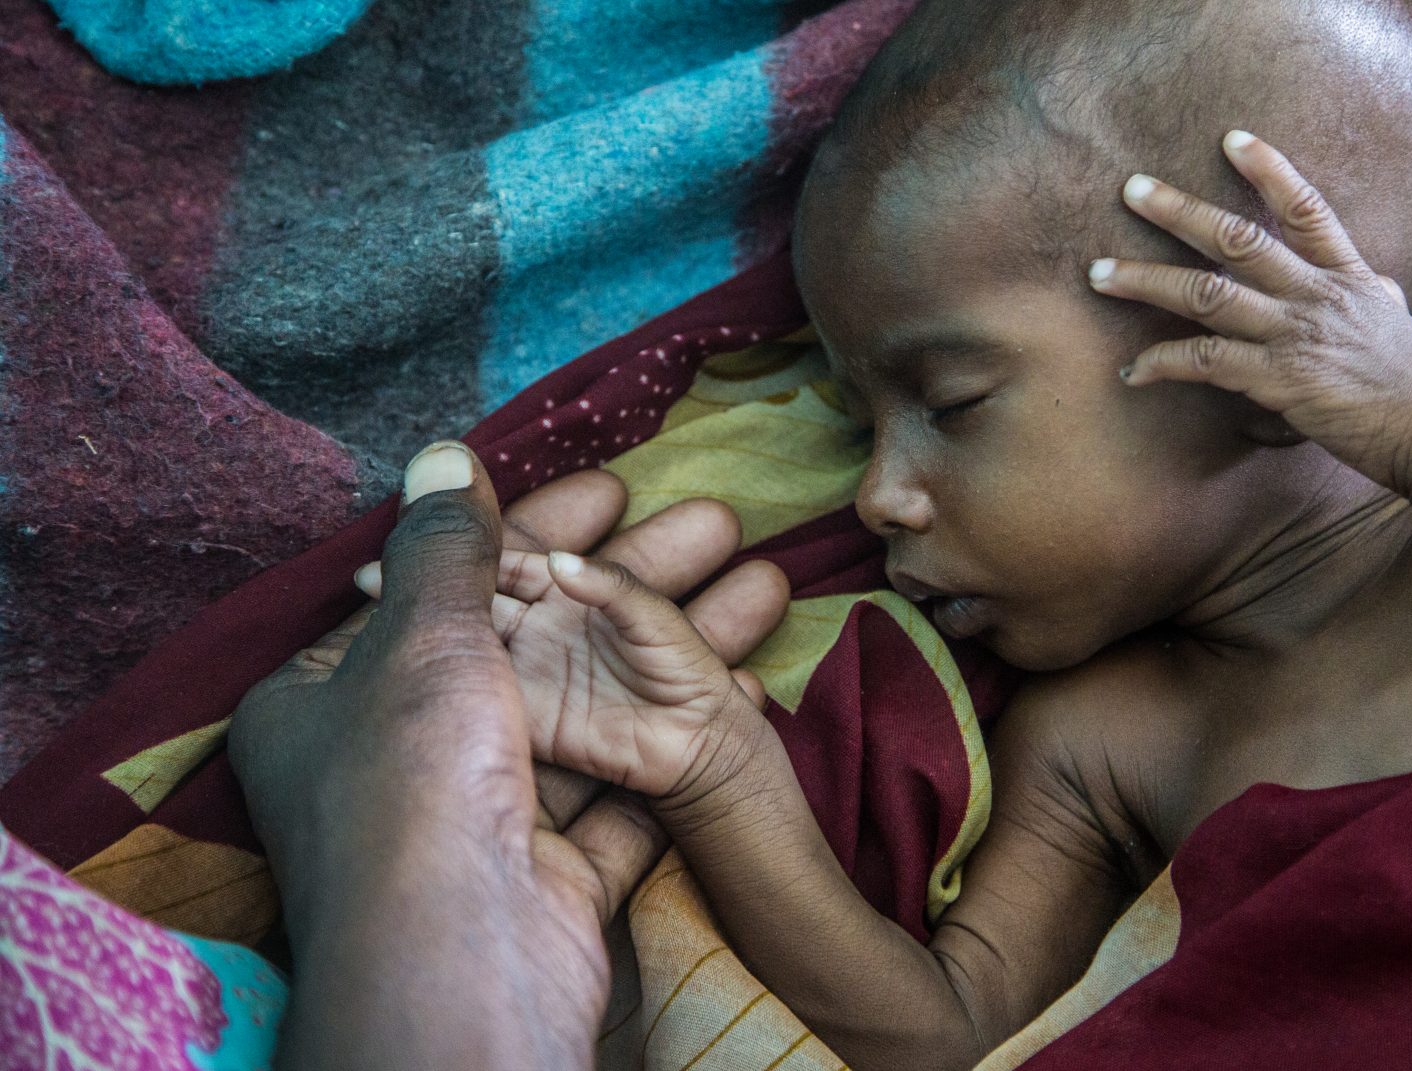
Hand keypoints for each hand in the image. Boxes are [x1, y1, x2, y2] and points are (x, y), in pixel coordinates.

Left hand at [227, 443, 758, 1069]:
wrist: (466, 964)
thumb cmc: (416, 788)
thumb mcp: (424, 643)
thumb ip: (447, 549)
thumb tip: (442, 454)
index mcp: (324, 698)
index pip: (440, 589)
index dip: (527, 529)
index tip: (611, 489)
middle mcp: (394, 759)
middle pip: (527, 645)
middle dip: (625, 579)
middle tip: (706, 522)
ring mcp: (477, 821)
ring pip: (585, 713)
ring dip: (667, 649)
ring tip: (753, 584)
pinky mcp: (549, 870)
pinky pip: (619, 790)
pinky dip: (674, 740)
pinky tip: (741, 683)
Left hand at [1087, 128, 1411, 491]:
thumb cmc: (1409, 382)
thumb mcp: (1392, 317)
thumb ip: (1368, 290)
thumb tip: (1367, 277)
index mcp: (1343, 276)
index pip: (1305, 208)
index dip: (1268, 170)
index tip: (1231, 139)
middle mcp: (1313, 295)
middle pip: (1237, 239)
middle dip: (1179, 212)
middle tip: (1133, 190)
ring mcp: (1292, 335)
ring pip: (1206, 294)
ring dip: (1146, 282)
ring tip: (1100, 275)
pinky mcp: (1275, 380)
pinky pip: (1205, 362)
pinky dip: (1163, 363)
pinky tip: (1133, 370)